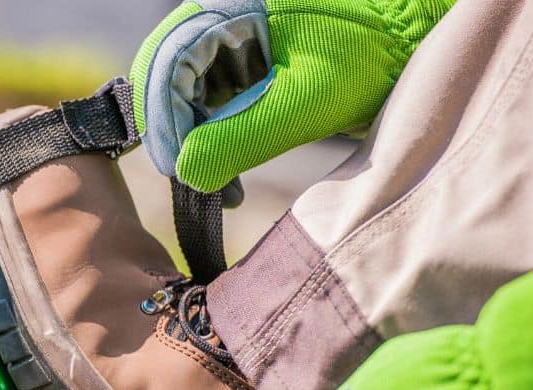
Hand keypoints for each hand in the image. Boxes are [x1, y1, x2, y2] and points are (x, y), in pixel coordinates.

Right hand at [130, 0, 454, 192]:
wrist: (410, 45)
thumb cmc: (368, 61)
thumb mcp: (302, 103)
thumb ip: (239, 137)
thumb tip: (187, 174)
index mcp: (229, 7)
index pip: (166, 62)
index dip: (164, 120)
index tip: (180, 170)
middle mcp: (221, 16)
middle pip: (165, 77)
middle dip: (174, 133)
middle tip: (195, 181)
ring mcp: (230, 40)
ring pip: (181, 94)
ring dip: (191, 142)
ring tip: (220, 187)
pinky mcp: (242, 64)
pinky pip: (206, 102)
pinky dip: (210, 140)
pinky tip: (228, 171)